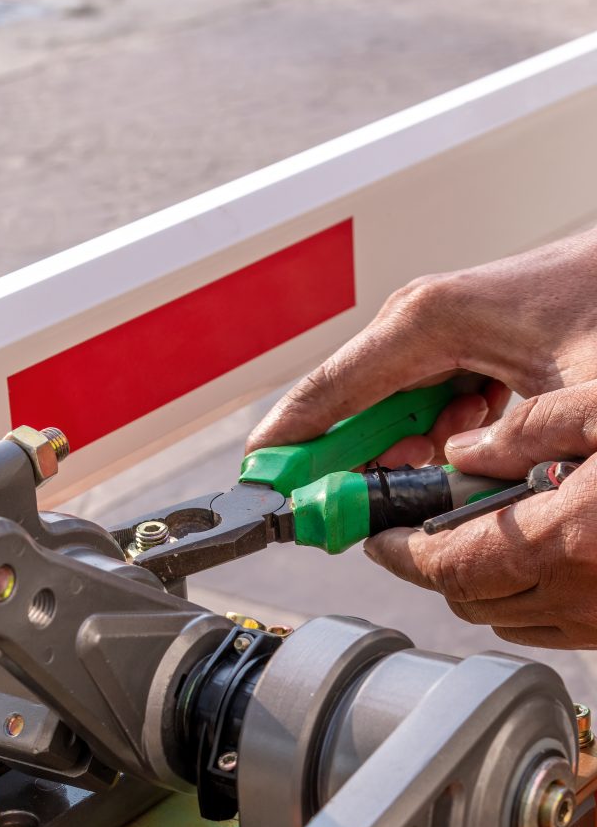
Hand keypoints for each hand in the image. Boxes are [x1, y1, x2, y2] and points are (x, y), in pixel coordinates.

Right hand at [246, 229, 596, 465]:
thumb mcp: (568, 392)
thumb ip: (504, 446)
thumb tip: (449, 482)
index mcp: (430, 318)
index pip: (330, 391)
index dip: (290, 445)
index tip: (259, 486)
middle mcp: (423, 317)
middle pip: (351, 405)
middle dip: (353, 462)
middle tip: (357, 509)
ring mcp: (440, 326)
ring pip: (388, 406)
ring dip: (404, 450)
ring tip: (441, 467)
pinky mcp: (461, 339)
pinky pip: (422, 396)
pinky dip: (435, 432)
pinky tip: (471, 441)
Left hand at [362, 384, 596, 648]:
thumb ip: (531, 428)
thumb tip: (462, 450)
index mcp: (564, 538)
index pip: (445, 563)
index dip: (398, 551)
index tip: (375, 534)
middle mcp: (575, 595)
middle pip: (465, 597)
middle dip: (436, 560)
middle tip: (433, 517)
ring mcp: (595, 621)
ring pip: (502, 618)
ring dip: (481, 580)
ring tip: (496, 524)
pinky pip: (546, 626)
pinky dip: (526, 596)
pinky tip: (544, 550)